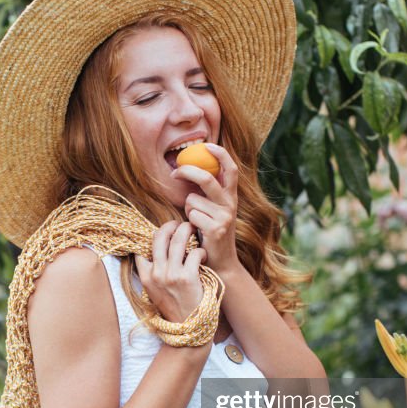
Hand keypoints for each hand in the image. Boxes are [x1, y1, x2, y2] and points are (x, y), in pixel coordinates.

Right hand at [135, 221, 206, 322]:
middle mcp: (156, 274)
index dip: (154, 236)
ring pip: (178, 240)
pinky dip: (200, 250)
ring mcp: (171, 275)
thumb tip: (160, 251)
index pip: (143, 247)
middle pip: (160, 237)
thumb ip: (154, 273)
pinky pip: (194, 253)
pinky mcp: (188, 278)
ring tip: (193, 229)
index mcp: (146, 276)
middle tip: (180, 225)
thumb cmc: (175, 307)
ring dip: (187, 231)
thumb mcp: (156, 292)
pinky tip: (203, 254)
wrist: (187, 328)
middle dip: (171, 226)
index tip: (164, 233)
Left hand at [171, 143, 240, 274]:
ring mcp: (224, 217)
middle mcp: (230, 204)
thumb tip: (189, 169)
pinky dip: (188, 221)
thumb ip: (207, 193)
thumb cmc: (211, 233)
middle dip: (188, 172)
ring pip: (192, 200)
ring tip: (195, 221)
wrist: (221, 263)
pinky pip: (191, 215)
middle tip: (175, 171)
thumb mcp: (214, 210)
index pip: (231, 169)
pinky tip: (195, 231)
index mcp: (231, 196)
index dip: (221, 154)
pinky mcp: (216, 229)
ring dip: (187, 208)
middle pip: (207, 178)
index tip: (206, 145)